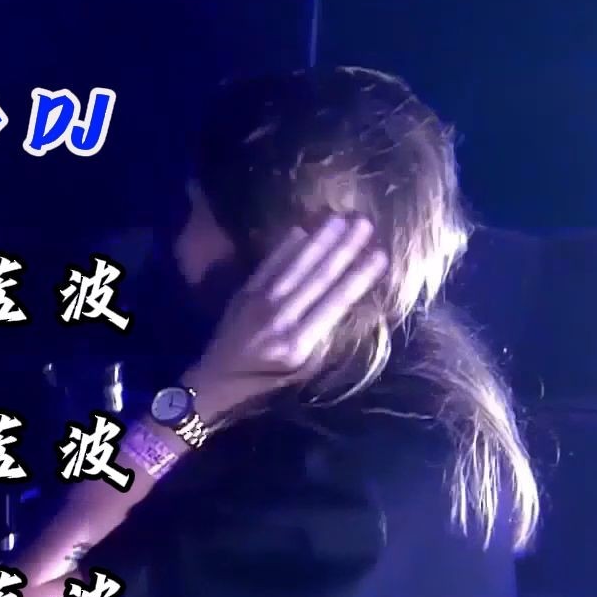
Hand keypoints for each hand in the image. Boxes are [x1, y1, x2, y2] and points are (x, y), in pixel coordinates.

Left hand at [185, 215, 388, 418]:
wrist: (214, 378)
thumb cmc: (266, 378)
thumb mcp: (302, 368)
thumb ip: (323, 335)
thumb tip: (349, 298)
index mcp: (298, 343)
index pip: (336, 303)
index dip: (359, 277)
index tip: (381, 255)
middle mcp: (279, 320)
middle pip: (318, 277)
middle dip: (344, 248)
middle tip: (365, 223)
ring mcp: (258, 302)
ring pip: (295, 265)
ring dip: (320, 240)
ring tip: (342, 218)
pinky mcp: (243, 292)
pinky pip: (269, 264)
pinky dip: (286, 246)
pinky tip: (303, 228)